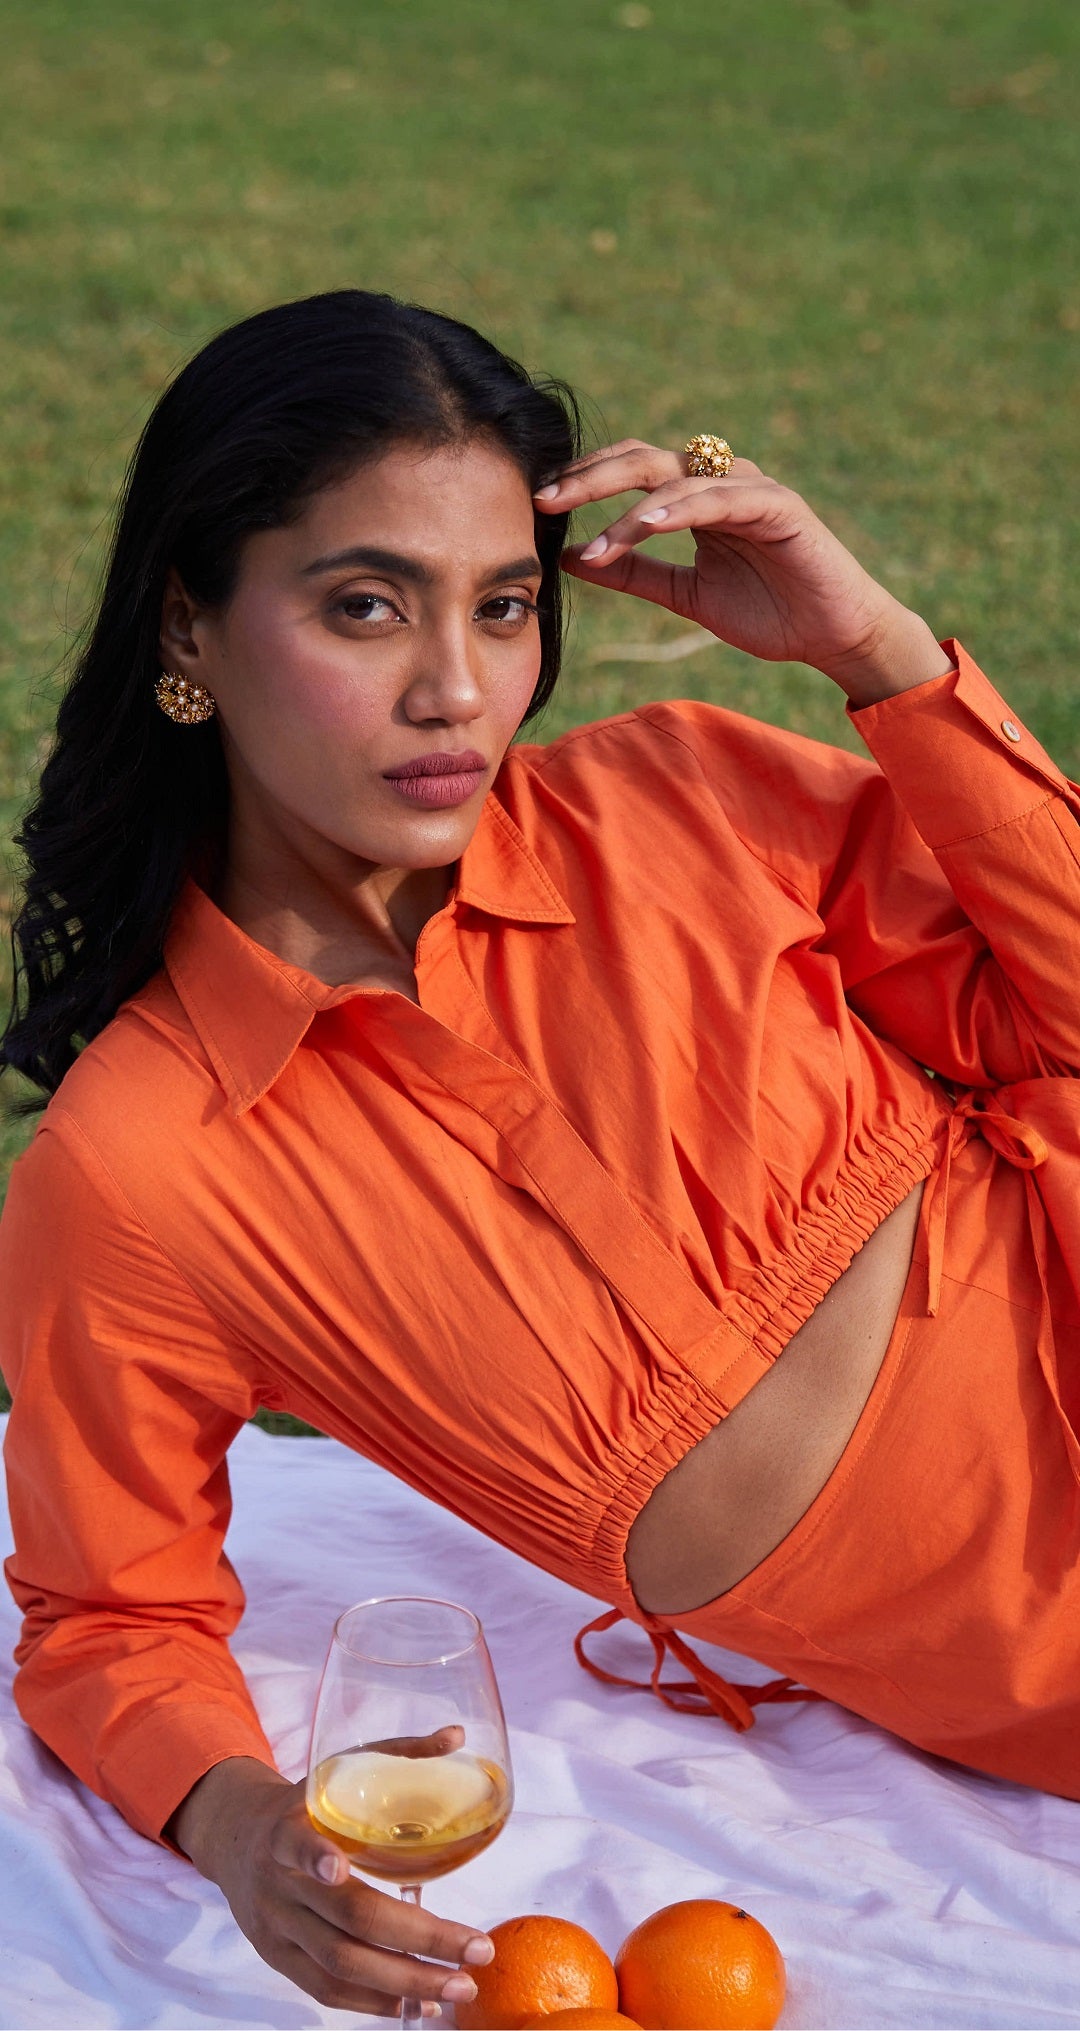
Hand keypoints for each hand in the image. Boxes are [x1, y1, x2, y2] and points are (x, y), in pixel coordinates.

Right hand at [169, 1752, 492, 2017]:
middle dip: (417, 1939)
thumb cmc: (302, 1804)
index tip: (337, 1865)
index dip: (313, 1855)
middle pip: (346, 1917)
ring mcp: (276, 1927)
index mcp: (288, 1826)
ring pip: (340, 1964)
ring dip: (404, 1981)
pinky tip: (415, 2004)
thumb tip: (457, 1735)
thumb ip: (395, 1754)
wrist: (235, 1840)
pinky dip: (371, 2002)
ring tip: (457, 1987)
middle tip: (475, 1952)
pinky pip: (324, 1989)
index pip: (294, 1842)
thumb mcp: (335, 1769)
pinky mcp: (277, 1959)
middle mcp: (278, 1882)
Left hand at [535, 440, 951, 703]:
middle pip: (643, 459)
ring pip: (676, 477)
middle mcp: (720, 481)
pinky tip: (645, 526)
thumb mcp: (685, 594)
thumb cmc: (769, 611)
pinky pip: (719, 499)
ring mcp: (750, 490)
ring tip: (590, 538)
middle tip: (544, 498)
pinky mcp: (779, 507)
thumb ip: (634, 573)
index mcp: (696, 498)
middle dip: (589, 478)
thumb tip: (573, 560)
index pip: (630, 471)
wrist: (833, 637)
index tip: (538, 503)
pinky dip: (679, 510)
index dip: (584, 481)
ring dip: (626, 506)